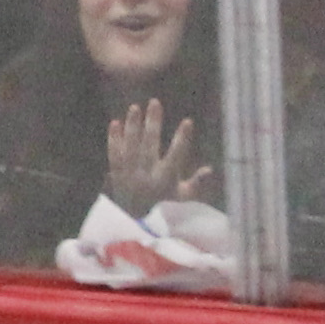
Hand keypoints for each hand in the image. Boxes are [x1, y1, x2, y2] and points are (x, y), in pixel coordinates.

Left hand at [106, 99, 210, 217]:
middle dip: (153, 122)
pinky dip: (114, 138)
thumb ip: (196, 184)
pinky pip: (114, 153)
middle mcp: (146, 174)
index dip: (182, 138)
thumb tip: (210, 169)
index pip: (176, 155)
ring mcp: (129, 173)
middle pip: (149, 144)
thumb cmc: (164, 206)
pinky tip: (115, 122)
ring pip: (130, 145)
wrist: (134, 220)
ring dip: (133, 125)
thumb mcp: (183, 198)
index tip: (188, 121)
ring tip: (135, 107)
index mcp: (165, 180)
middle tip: (155, 102)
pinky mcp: (116, 172)